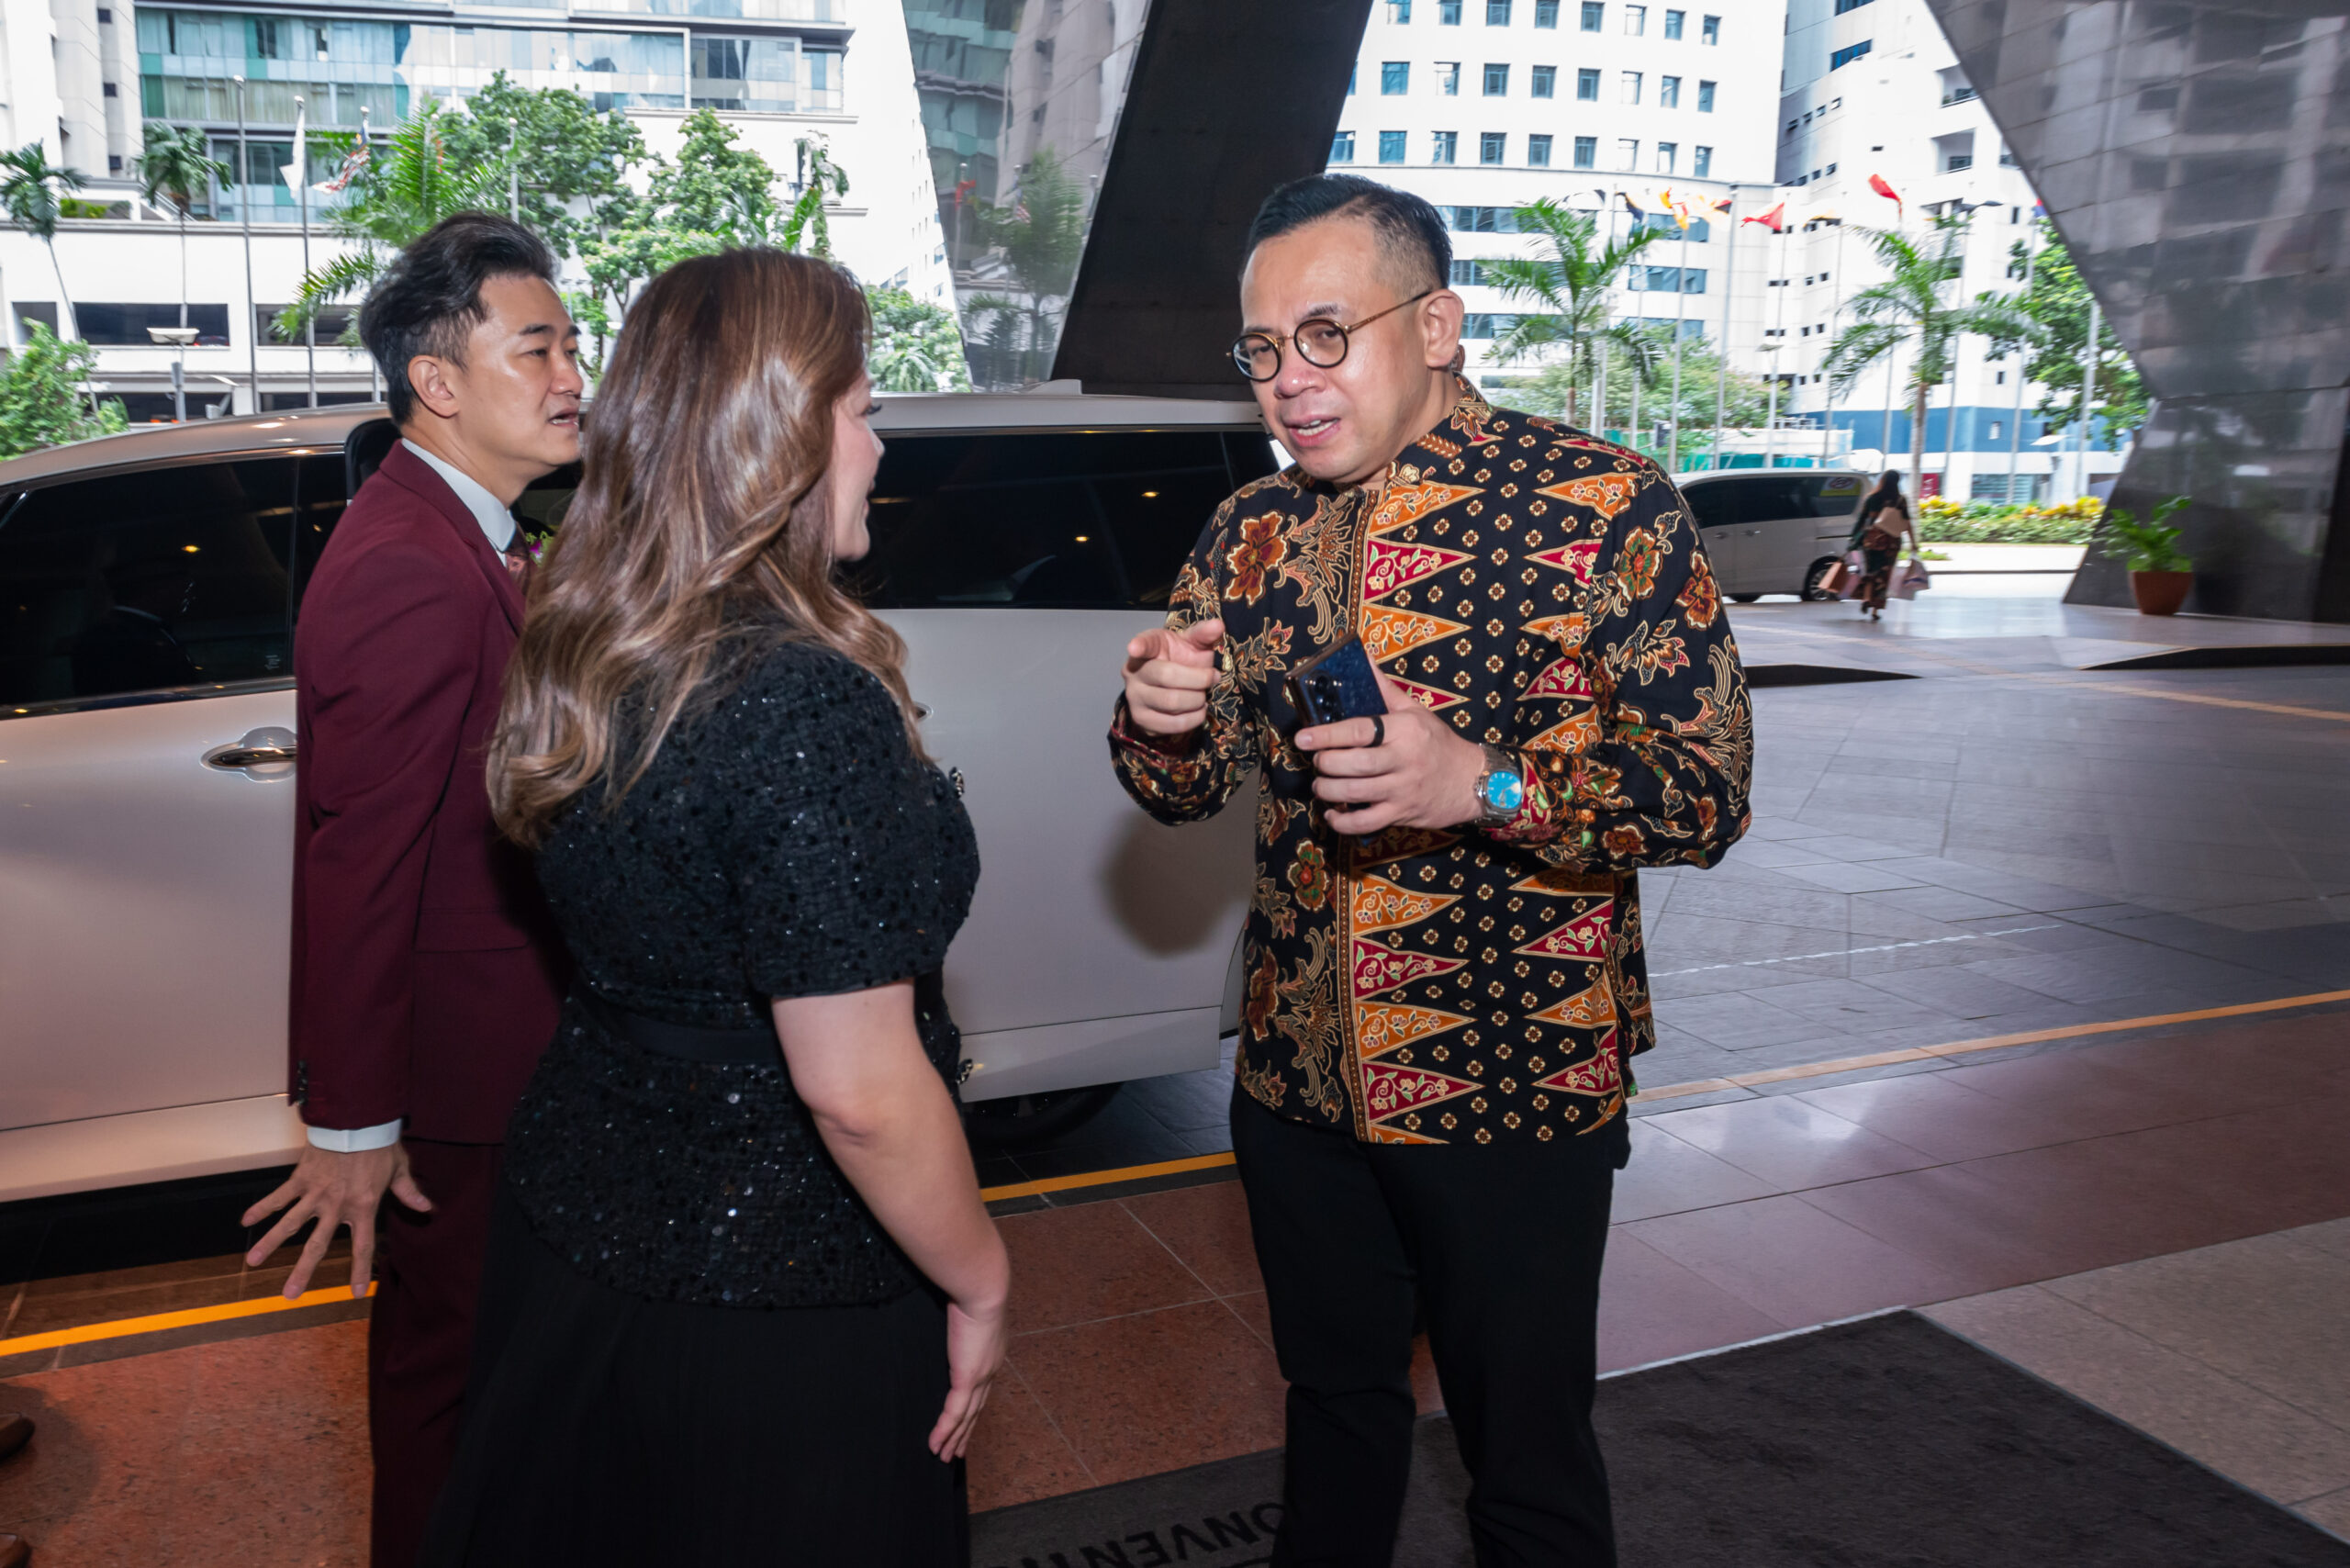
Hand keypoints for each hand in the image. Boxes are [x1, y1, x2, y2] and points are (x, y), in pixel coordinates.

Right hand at [240, 1142, 430, 1299]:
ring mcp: (315, 1193)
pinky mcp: (301, 1178)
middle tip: (289, 1294)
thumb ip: (408, 1192)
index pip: (363, 1246)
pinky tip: (245, 1221)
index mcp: (363, 1207)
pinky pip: (279, 1196)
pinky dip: (262, 1207)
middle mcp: (336, 1206)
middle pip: (317, 1245)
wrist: (358, 1119)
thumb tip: (426, 1208)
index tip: (356, 1293)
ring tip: (252, 1262)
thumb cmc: (380, 1145)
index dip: (361, 1270)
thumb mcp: (399, 1169)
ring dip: (270, 1243)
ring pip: (290, 1224)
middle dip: (303, 1271)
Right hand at [928, 1294, 1007, 1461]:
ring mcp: (981, 1376)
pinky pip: (954, 1412)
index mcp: (991, 1354)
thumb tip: (950, 1317)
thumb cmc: (974, 1289)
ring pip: (966, 1417)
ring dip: (954, 1439)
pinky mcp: (967, 1378)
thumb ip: (960, 1321)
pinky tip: (934, 1445)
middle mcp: (990, 1369)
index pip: (982, 1389)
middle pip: (977, 1409)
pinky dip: (944, 1431)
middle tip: (957, 1451)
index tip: (967, 1423)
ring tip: (944, 1456)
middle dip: (966, 1432)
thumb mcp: (966, 1309)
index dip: (974, 1409)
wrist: (984, 1288)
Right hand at [1121, 618, 1224, 739]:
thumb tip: (1218, 625)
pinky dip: (1192, 719)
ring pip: (1171, 702)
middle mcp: (1133, 672)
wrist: (1171, 688)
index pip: (1143, 644)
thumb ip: (1203, 634)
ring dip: (1197, 700)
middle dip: (1199, 679)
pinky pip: (1171, 724)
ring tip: (1203, 695)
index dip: (1139, 645)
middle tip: (1213, 678)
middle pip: (1167, 676)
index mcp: (1148, 648)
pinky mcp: (1142, 720)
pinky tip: (1198, 711)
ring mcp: (1134, 697)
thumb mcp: (1192, 644)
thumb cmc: (1181, 660)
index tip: (1135, 647)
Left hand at [1298, 662, 1485, 834]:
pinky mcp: (1401, 814)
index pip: (1358, 731)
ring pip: (1355, 794)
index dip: (1326, 735)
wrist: (1472, 781)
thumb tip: (1363, 659)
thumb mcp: (1416, 711)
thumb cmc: (1439, 743)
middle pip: (1353, 764)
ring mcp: (1402, 790)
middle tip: (1317, 760)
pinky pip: (1365, 823)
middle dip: (1325, 763)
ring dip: (1327, 790)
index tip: (1302, 737)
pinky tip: (1333, 813)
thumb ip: (1385, 689)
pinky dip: (1342, 822)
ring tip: (1320, 784)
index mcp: (1404, 730)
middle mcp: (1403, 760)